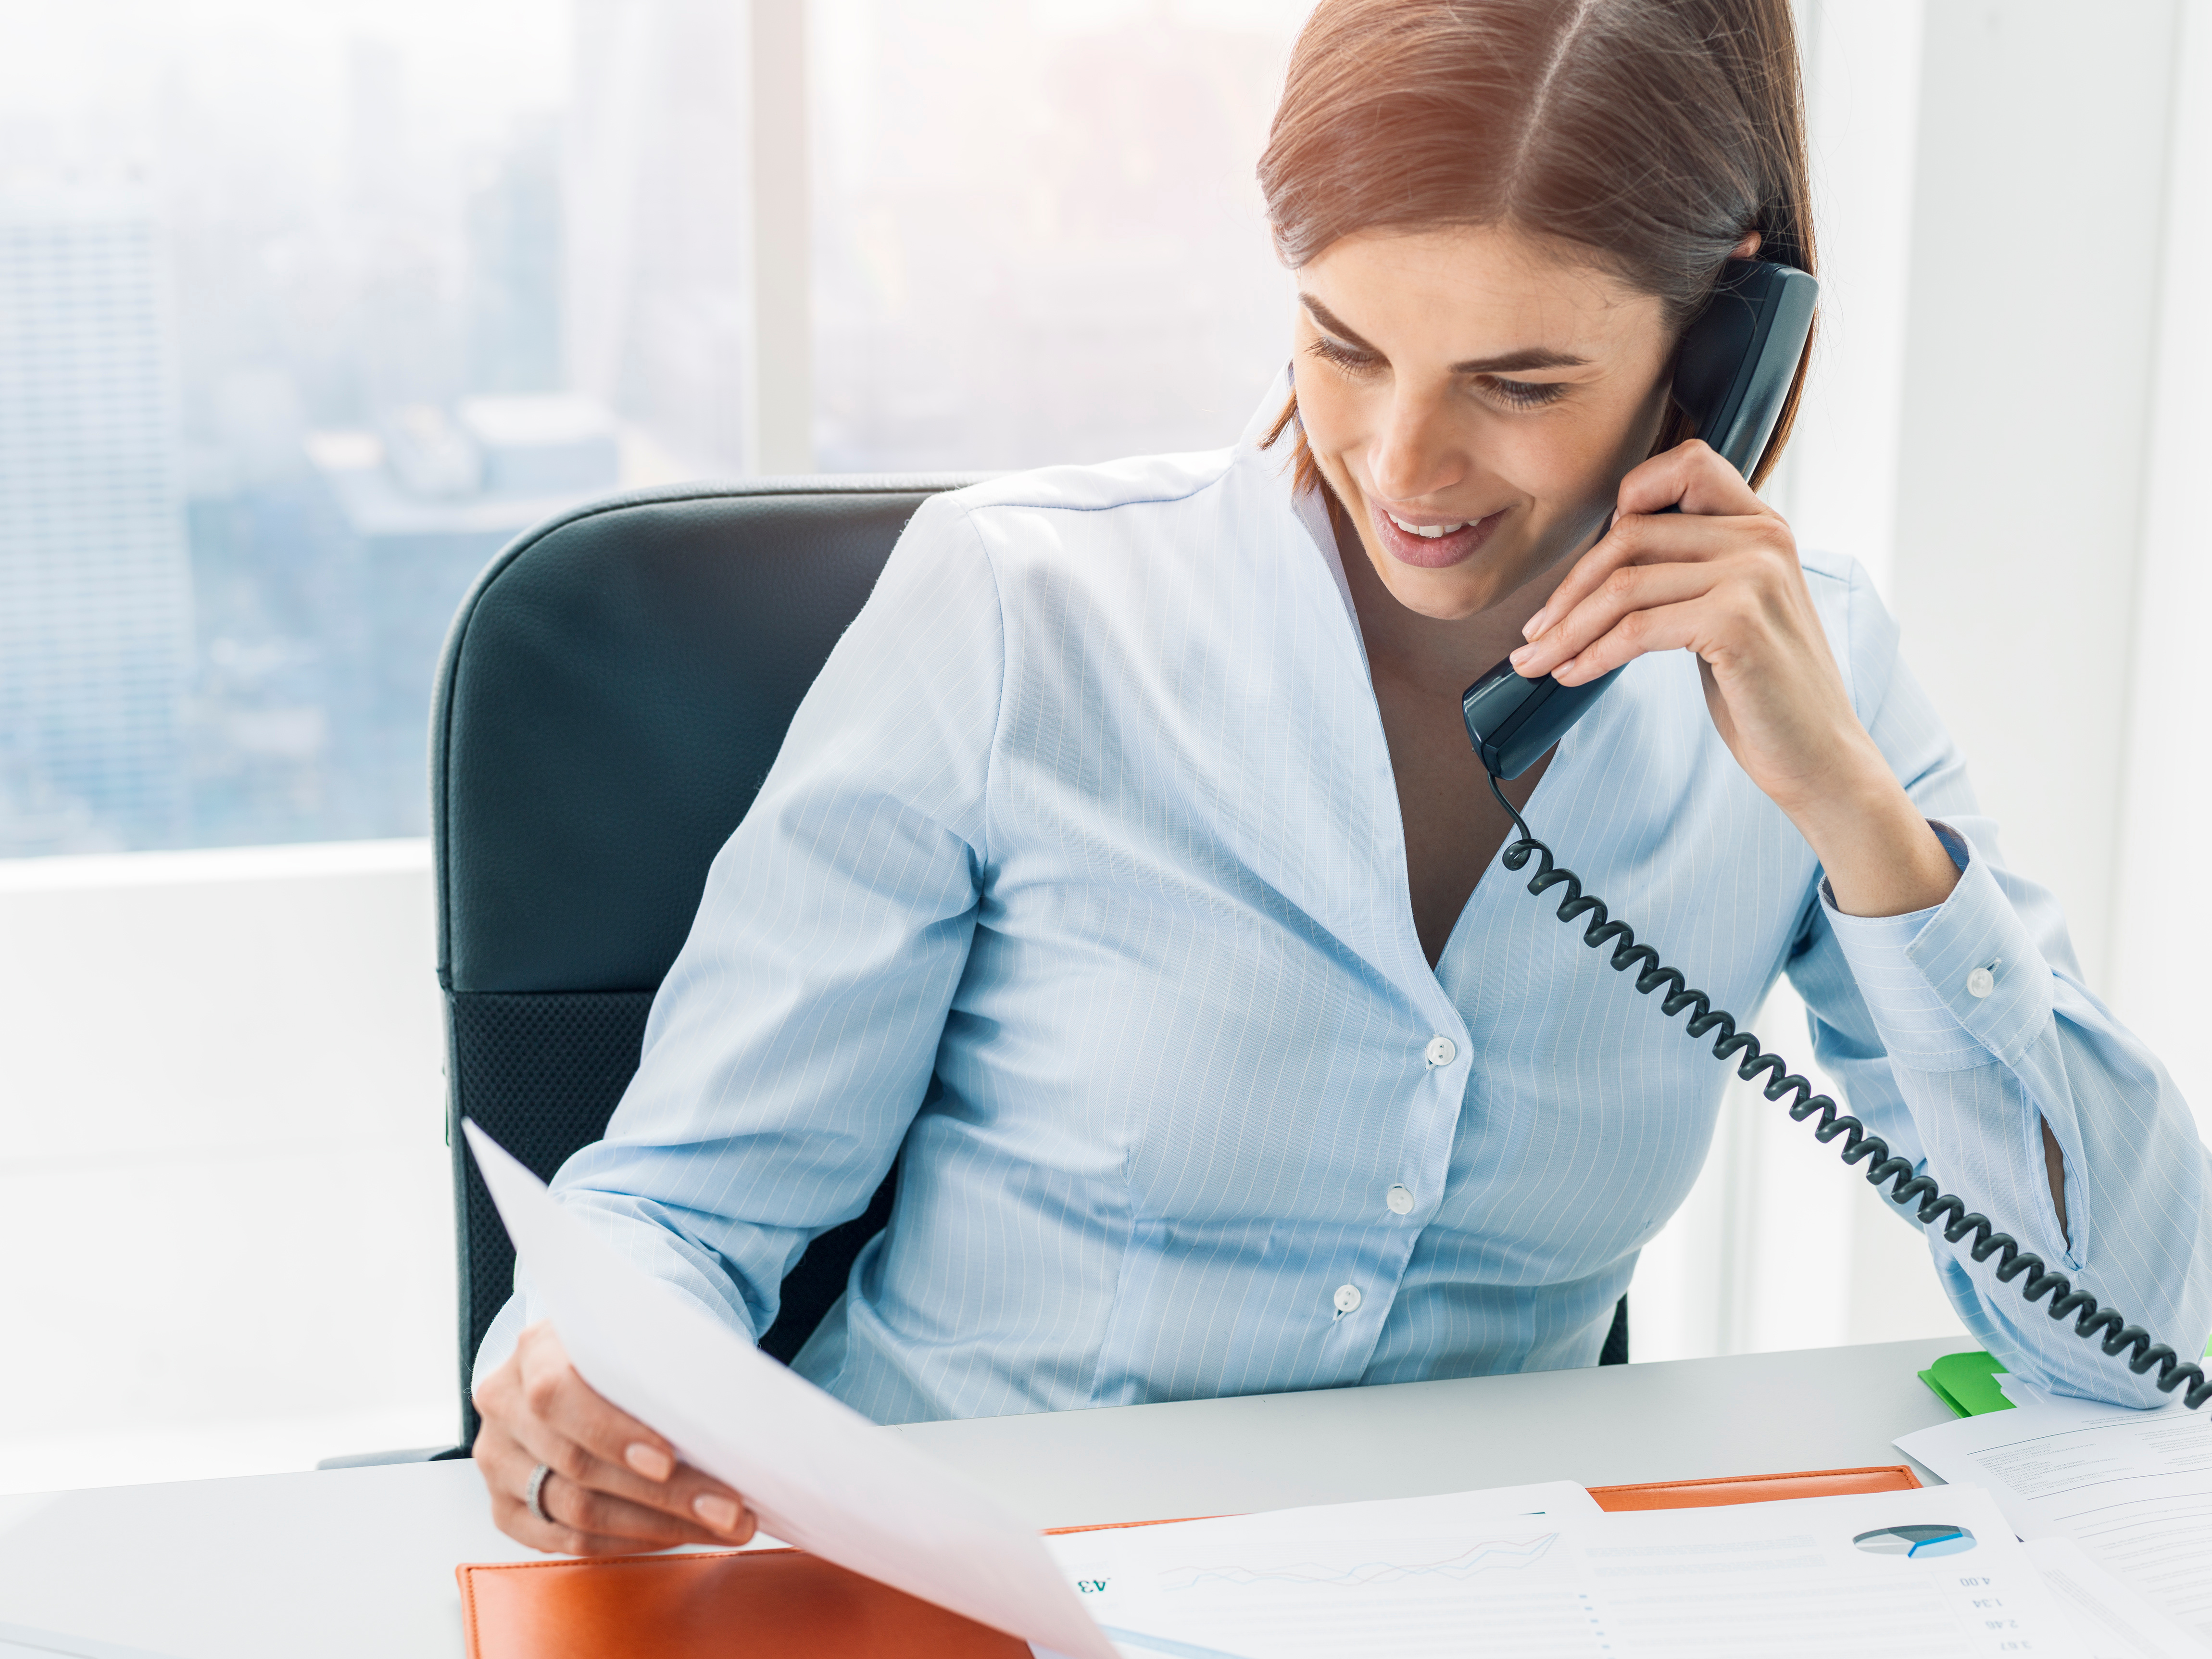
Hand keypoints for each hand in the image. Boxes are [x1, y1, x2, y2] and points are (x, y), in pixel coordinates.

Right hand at [473, 1320, 756, 1555]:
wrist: (585, 1358)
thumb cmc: (625, 1347)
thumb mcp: (639, 1334)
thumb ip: (662, 1365)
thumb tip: (722, 1416)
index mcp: (534, 1349)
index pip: (558, 1394)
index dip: (611, 1432)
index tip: (668, 1460)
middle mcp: (505, 1404)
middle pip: (578, 1464)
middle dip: (664, 1494)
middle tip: (729, 1508)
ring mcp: (498, 1460)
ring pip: (576, 1512)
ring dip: (659, 1525)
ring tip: (720, 1525)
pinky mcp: (505, 1507)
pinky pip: (567, 1540)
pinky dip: (630, 1541)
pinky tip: (676, 1533)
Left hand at [1506, 440, 1957, 917]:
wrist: (1820, 757)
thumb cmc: (1765, 691)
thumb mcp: (1734, 610)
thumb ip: (1692, 570)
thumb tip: (1608, 560)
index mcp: (1762, 526)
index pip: (1687, 464)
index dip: (1629, 498)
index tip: (1590, 562)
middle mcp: (1761, 538)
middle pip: (1631, 536)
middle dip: (1568, 590)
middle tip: (1533, 633)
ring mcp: (1751, 576)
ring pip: (1623, 586)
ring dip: (1565, 629)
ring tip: (1535, 662)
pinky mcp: (1735, 623)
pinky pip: (1635, 629)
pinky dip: (1591, 654)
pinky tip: (1571, 676)